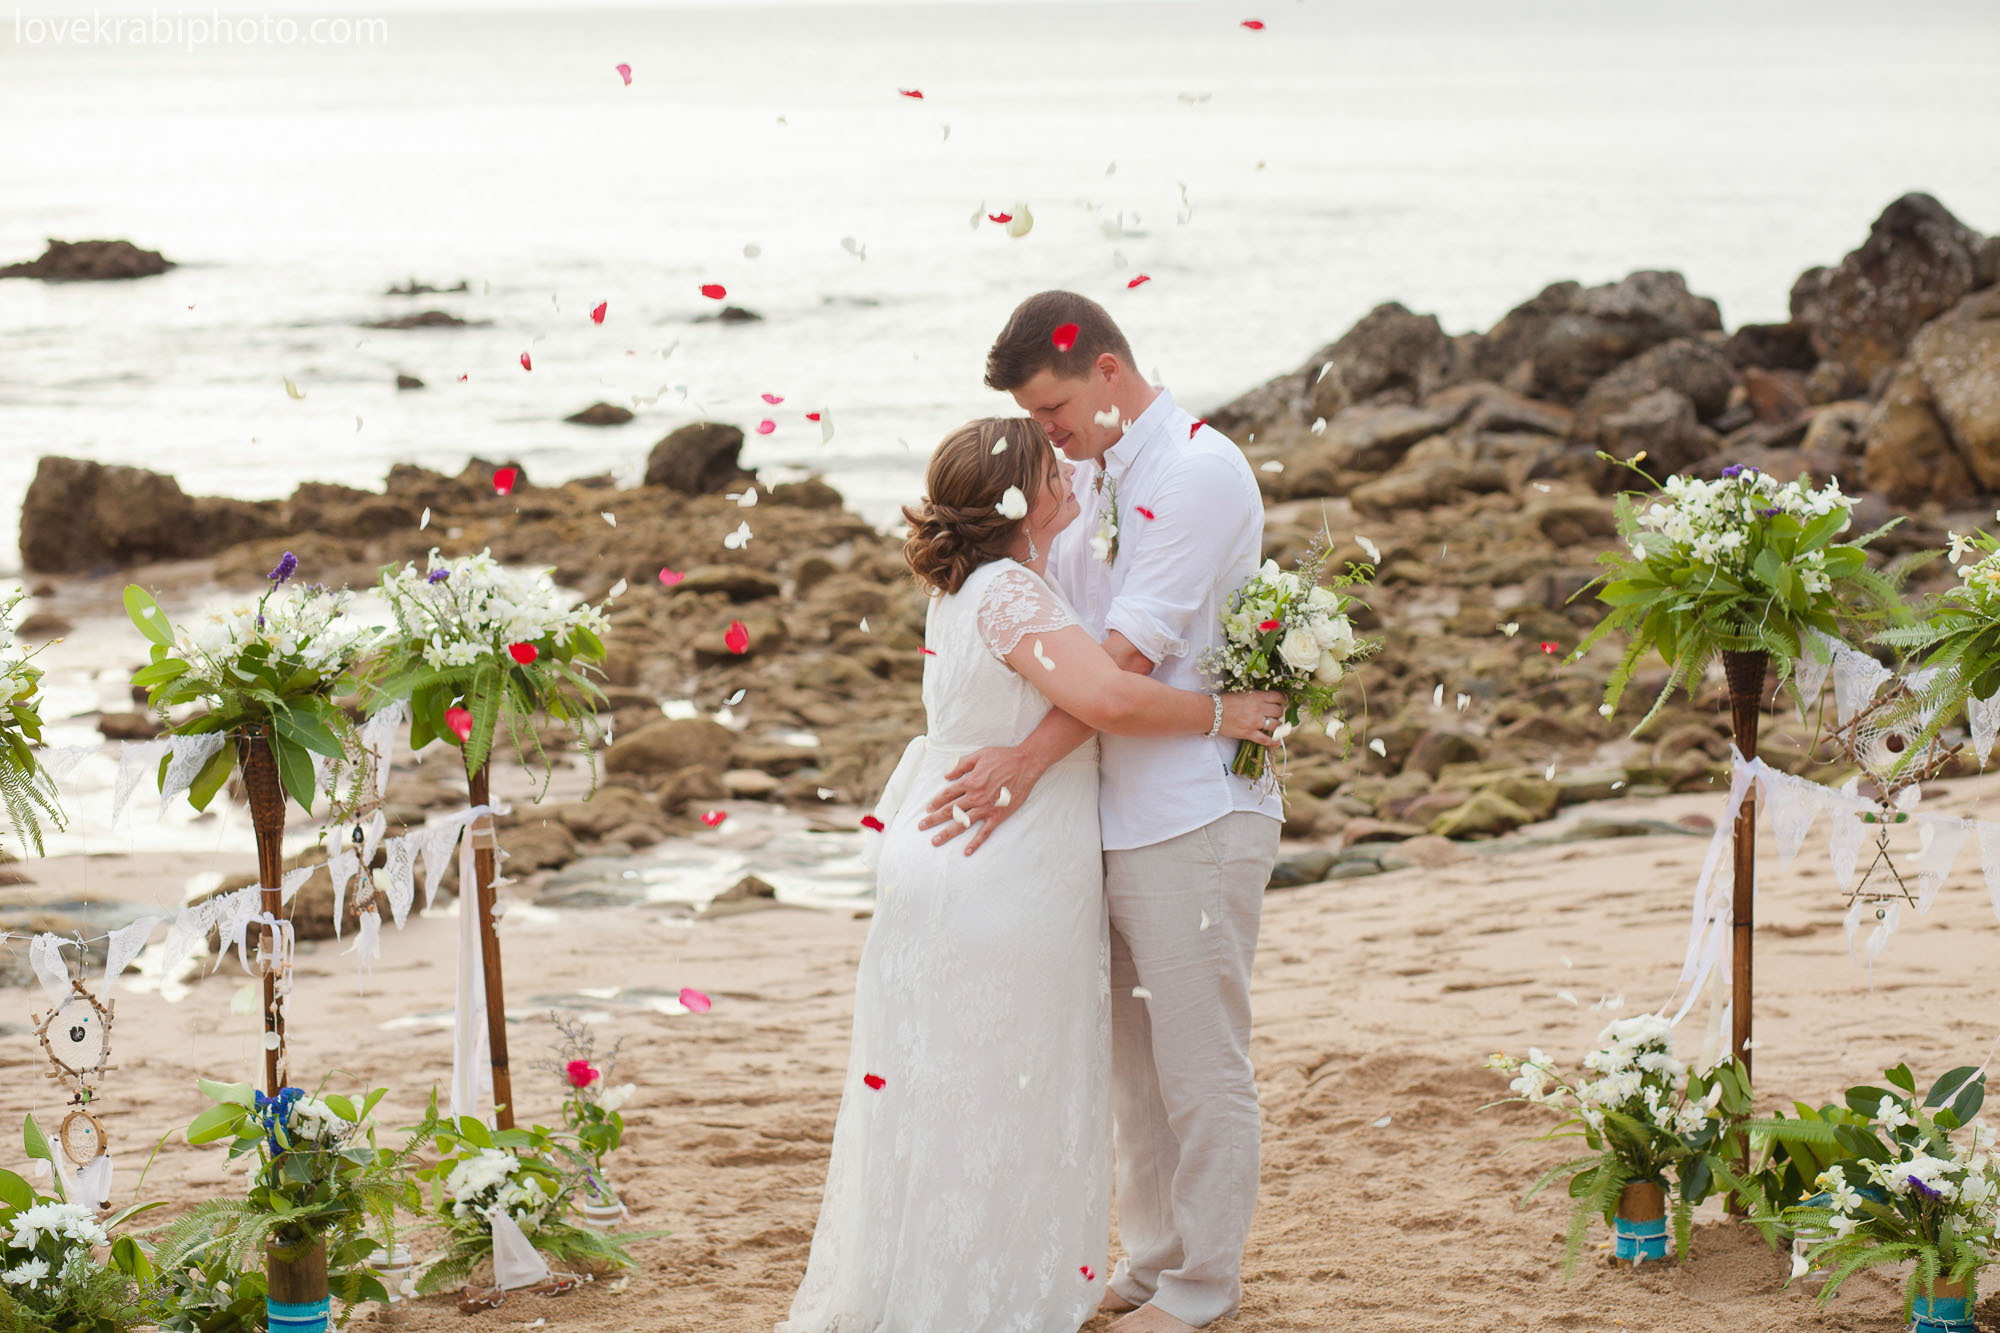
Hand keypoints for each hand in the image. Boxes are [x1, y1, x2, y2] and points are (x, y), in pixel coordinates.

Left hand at [916, 745, 1046, 854]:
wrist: (1026, 765)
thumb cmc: (1003, 757)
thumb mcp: (979, 755)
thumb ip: (961, 765)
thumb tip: (946, 776)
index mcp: (970, 781)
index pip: (947, 794)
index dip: (935, 802)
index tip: (927, 809)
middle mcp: (975, 796)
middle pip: (950, 810)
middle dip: (934, 819)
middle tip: (921, 827)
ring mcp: (986, 808)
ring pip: (963, 823)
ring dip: (947, 833)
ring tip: (935, 841)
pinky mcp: (998, 815)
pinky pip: (985, 832)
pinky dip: (975, 842)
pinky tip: (966, 851)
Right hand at [1221, 690, 1287, 745]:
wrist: (1211, 712)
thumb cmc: (1225, 701)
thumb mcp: (1243, 692)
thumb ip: (1256, 695)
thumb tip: (1267, 698)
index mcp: (1257, 696)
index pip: (1278, 697)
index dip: (1283, 700)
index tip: (1282, 702)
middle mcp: (1258, 708)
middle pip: (1279, 711)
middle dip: (1278, 712)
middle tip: (1274, 714)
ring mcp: (1254, 722)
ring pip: (1276, 725)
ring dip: (1277, 725)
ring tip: (1274, 725)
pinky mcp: (1249, 733)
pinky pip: (1266, 739)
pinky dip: (1273, 742)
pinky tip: (1278, 742)